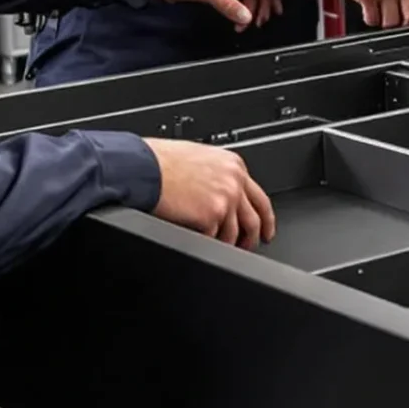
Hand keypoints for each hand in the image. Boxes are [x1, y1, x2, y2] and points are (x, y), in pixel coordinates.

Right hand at [143, 139, 275, 247]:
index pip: (259, 196)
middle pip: (256, 217)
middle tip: (253, 245)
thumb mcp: (200, 157)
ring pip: (237, 232)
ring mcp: (226, 200)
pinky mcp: (211, 216)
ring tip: (226, 250)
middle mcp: (234, 181)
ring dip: (232, 244)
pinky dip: (211, 243)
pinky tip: (206, 244)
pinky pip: (216, 238)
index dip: (264, 215)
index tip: (264, 226)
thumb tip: (220, 189)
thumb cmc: (160, 161)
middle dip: (256, 235)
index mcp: (233, 165)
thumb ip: (217, 173)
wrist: (144, 169)